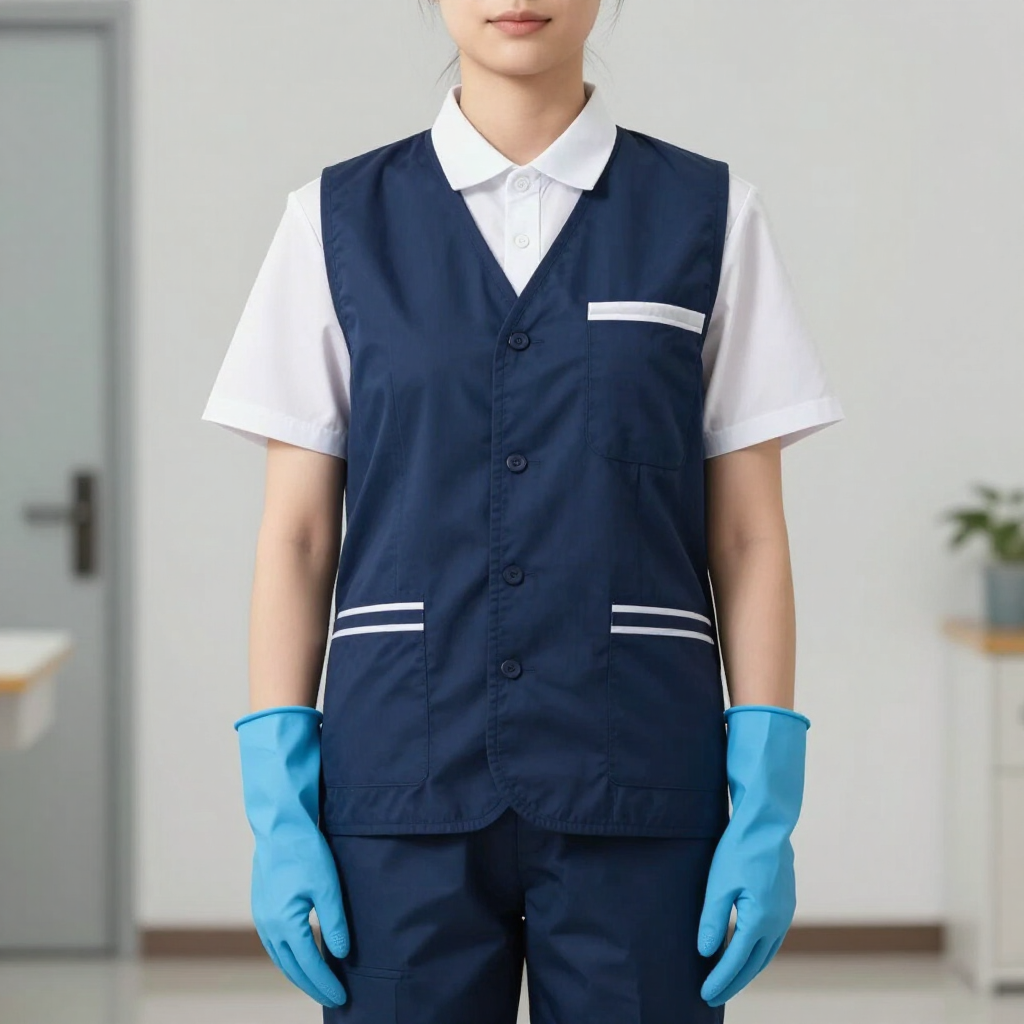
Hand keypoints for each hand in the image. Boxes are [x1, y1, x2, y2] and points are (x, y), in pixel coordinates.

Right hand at [236, 706, 350, 1006]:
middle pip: (291, 967)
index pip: (309, 965)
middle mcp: (268, 926)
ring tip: (319, 982)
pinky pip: (275, 942)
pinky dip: (289, 955)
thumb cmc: (306, 852)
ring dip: (299, 972)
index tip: (342, 998)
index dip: (326, 983)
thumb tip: (341, 954)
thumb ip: (334, 923)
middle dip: (313, 984)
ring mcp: (261, 916)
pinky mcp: (261, 906)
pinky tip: (302, 954)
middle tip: (334, 998)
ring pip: (280, 957)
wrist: (280, 825)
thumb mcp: (328, 887)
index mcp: (284, 924)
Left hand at [697, 705, 809, 1005]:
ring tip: (728, 980)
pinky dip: (757, 952)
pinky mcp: (786, 902)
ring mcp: (785, 913)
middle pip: (754, 964)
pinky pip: (772, 938)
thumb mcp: (718, 883)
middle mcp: (777, 921)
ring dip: (747, 969)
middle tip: (713, 997)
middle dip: (733, 982)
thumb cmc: (739, 848)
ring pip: (766, 953)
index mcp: (760, 919)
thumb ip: (714, 920)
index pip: (736, 961)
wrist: (767, 822)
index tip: (705, 996)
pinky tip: (746, 951)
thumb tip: (706, 953)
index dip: (720, 981)